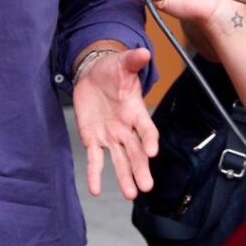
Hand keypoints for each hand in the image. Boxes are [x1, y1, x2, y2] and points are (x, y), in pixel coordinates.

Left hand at [71, 47, 159, 197]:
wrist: (92, 74)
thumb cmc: (112, 70)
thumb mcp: (121, 63)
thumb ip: (132, 61)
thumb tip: (144, 52)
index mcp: (135, 111)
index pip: (146, 129)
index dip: (150, 139)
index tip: (153, 151)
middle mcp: (125, 128)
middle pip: (135, 151)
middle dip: (140, 168)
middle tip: (146, 187)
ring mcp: (110, 136)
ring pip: (119, 160)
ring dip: (124, 177)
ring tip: (130, 194)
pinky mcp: (93, 139)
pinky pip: (94, 160)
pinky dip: (94, 174)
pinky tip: (94, 189)